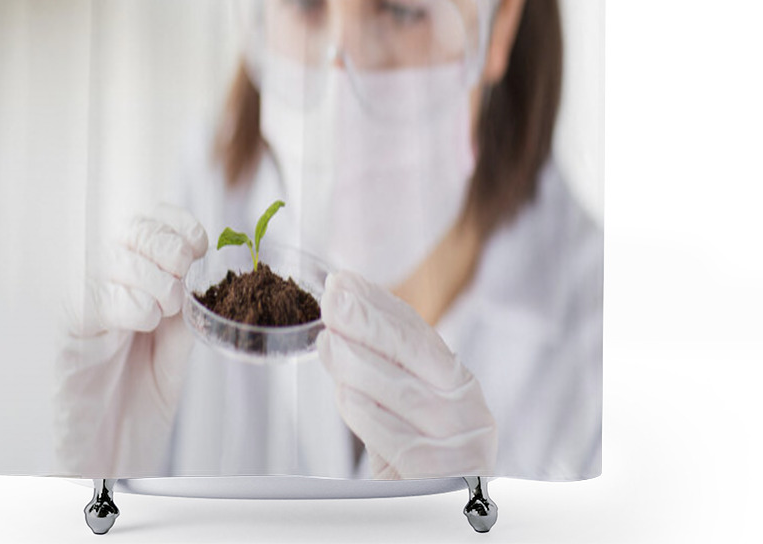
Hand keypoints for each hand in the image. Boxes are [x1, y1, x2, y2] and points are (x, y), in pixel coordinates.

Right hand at [53, 202, 207, 476]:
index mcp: (134, 273)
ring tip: (167, 308)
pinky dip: (130, 305)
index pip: (149, 219)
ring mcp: (82, 301)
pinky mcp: (67, 330)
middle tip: (183, 276)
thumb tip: (205, 263)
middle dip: (168, 246)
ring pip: (113, 257)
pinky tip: (144, 322)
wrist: (118, 447)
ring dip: (153, 278)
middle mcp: (104, 279)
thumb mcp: (180, 337)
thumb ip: (188, 299)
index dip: (178, 222)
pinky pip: (94, 297)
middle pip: (131, 230)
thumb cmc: (146, 389)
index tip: (201, 242)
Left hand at [317, 270, 497, 478]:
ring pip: (405, 393)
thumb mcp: (400, 409)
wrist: (443, 521)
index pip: (418, 333)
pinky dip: (369, 416)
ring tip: (327, 341)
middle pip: (415, 354)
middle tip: (332, 296)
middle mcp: (471, 409)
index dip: (379, 303)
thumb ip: (379, 366)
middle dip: (368, 321)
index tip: (345, 280)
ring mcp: (465, 445)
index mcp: (459, 384)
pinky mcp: (449, 481)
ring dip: (360, 363)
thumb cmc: (414, 461)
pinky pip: (402, 442)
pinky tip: (345, 394)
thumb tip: (339, 312)